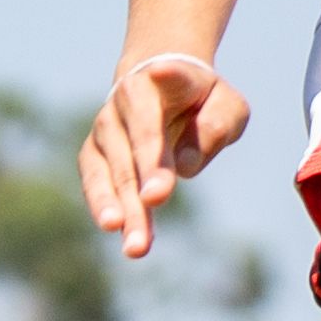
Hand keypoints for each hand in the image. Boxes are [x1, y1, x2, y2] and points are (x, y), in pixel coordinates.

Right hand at [78, 49, 252, 255]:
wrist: (162, 78)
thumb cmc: (203, 99)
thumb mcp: (227, 104)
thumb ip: (215, 126)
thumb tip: (185, 166)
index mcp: (155, 81)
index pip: (156, 104)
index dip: (157, 107)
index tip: (158, 79)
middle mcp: (122, 102)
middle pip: (132, 146)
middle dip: (142, 179)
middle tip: (156, 203)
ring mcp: (103, 128)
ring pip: (108, 170)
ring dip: (118, 205)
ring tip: (132, 242)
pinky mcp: (94, 153)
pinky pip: (95, 182)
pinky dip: (104, 206)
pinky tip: (118, 231)